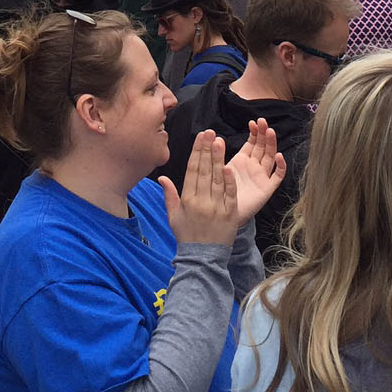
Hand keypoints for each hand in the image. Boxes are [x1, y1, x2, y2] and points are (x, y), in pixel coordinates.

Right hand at [159, 131, 237, 246]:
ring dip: (218, 159)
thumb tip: (162, 177)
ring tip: (220, 141)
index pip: (192, 171)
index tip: (200, 137)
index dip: (196, 152)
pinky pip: (230, 195)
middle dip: (207, 150)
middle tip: (210, 132)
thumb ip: (169, 195)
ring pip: (217, 179)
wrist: (203, 259)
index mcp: (187, 200)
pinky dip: (229, 181)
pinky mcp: (230, 214)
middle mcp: (201, 202)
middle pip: (204, 171)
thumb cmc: (187, 236)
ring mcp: (216, 208)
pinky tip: (229, 167)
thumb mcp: (173, 216)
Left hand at [224, 119, 286, 225]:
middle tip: (262, 122)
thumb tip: (212, 136)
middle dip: (263, 134)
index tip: (252, 122)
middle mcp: (254, 167)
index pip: (252, 143)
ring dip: (272, 144)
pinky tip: (279, 157)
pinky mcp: (267, 189)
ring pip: (270, 157)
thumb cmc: (219, 193)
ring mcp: (262, 177)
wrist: (222, 216)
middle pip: (263, 147)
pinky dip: (280, 167)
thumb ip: (215, 154)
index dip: (254, 133)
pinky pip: (277, 177)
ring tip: (270, 132)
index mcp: (243, 161)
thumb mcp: (217, 169)